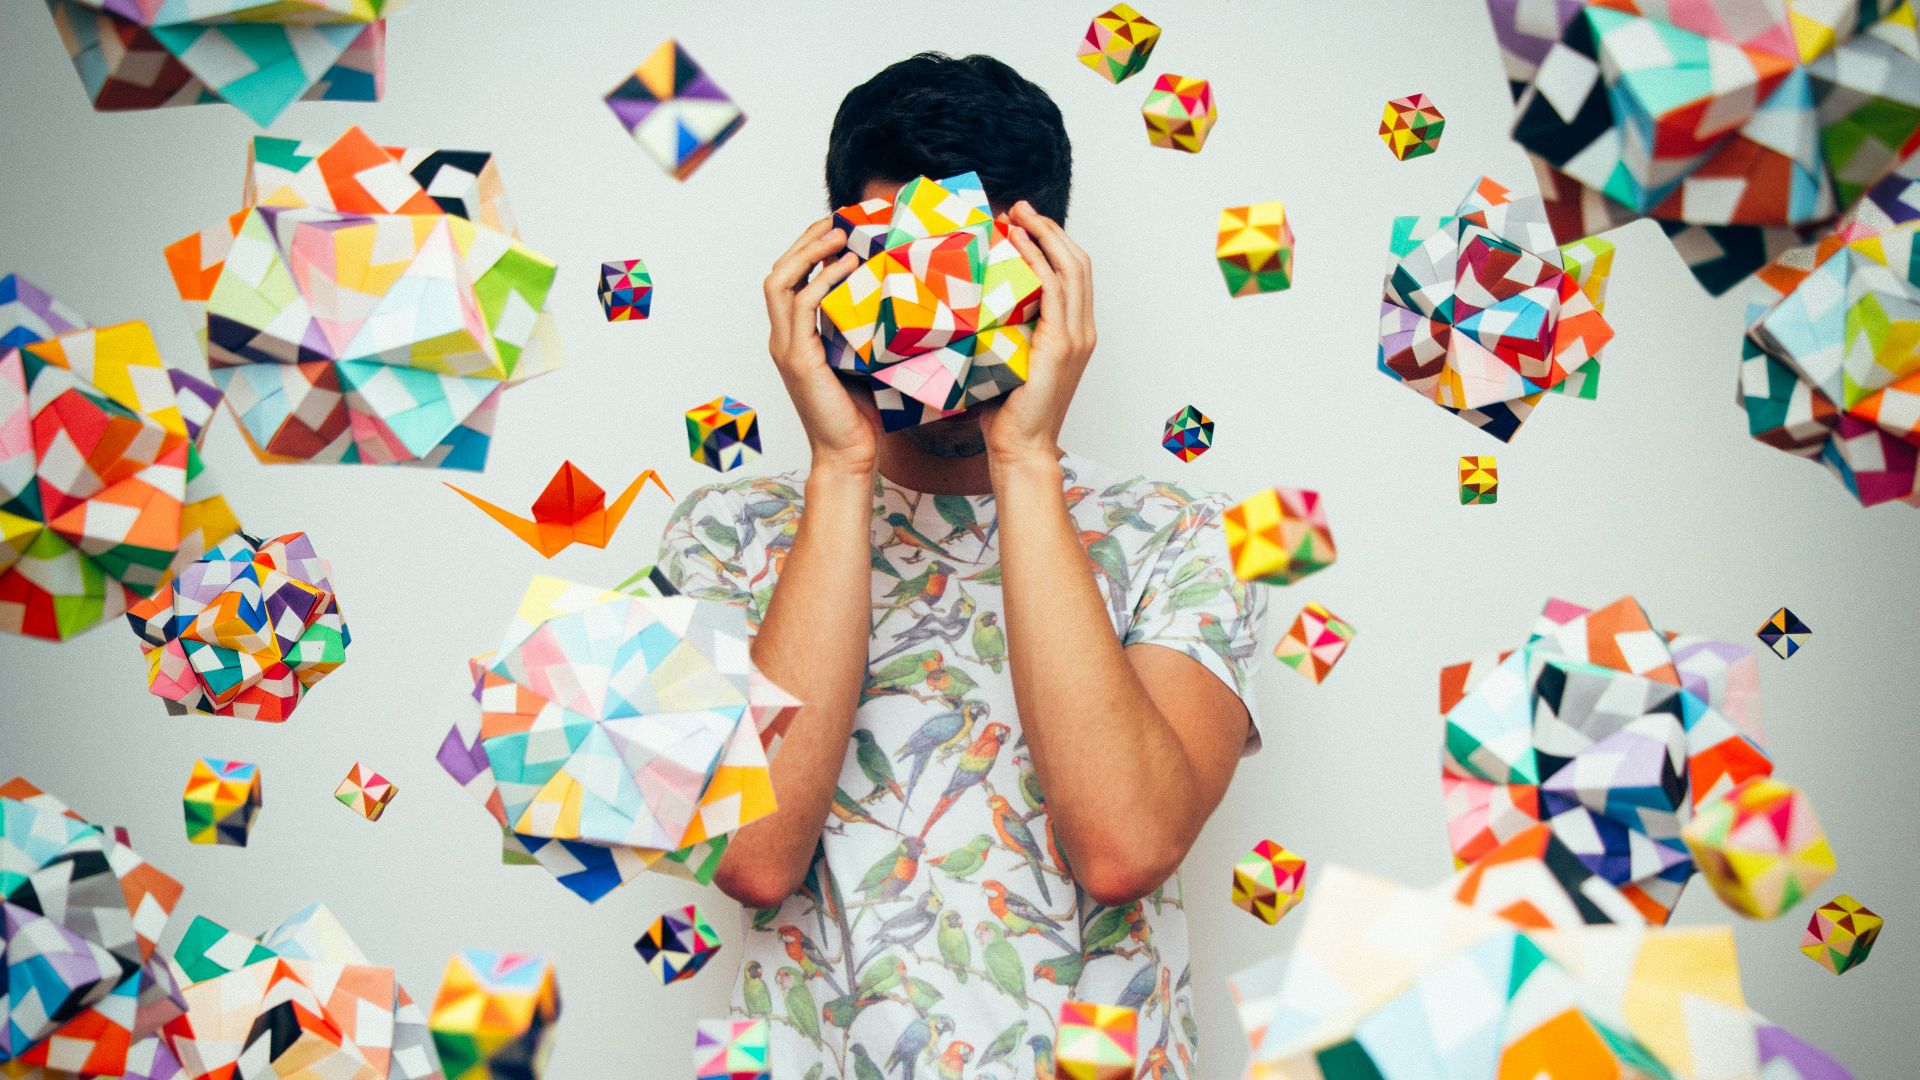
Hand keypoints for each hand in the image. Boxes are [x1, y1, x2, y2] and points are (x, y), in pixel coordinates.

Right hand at [764, 217, 881, 478]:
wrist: (850, 455)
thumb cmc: (862, 414)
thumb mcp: (865, 359)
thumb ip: (866, 329)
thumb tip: (899, 297)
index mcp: (796, 339)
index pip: (789, 281)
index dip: (808, 250)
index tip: (836, 228)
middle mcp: (784, 339)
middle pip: (777, 273)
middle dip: (804, 241)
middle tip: (836, 220)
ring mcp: (787, 348)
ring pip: (780, 282)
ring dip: (809, 252)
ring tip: (840, 235)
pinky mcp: (799, 359)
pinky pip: (803, 306)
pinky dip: (822, 280)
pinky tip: (848, 267)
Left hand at [979, 200, 1096, 470]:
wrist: (1021, 448)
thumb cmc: (1007, 412)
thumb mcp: (1007, 359)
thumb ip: (1004, 330)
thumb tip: (973, 303)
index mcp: (1075, 333)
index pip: (1073, 274)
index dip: (1051, 242)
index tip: (1021, 223)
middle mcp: (1082, 331)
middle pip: (1078, 262)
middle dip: (1049, 229)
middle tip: (1019, 208)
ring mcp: (1076, 337)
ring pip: (1071, 269)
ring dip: (1044, 235)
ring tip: (1017, 216)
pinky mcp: (1061, 345)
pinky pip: (1055, 290)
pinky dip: (1038, 261)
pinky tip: (1018, 244)